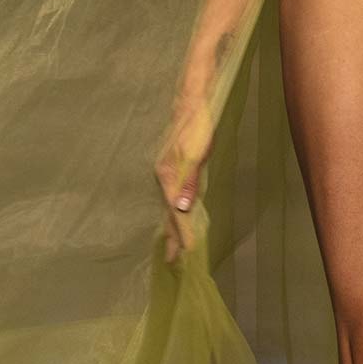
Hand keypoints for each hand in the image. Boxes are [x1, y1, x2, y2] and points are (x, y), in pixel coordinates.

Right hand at [153, 94, 214, 264]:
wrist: (192, 102)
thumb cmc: (198, 126)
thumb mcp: (197, 155)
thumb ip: (188, 182)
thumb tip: (181, 208)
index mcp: (169, 176)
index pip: (175, 212)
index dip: (181, 233)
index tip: (185, 253)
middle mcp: (164, 176)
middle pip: (168, 213)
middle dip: (171, 236)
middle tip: (172, 261)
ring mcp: (167, 172)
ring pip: (169, 205)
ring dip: (172, 226)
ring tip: (173, 245)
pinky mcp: (173, 167)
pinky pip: (172, 195)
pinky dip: (174, 210)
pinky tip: (176, 215)